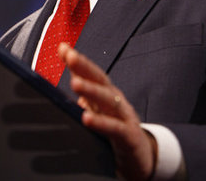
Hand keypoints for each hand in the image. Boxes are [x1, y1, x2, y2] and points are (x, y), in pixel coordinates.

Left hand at [58, 42, 156, 179]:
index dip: (79, 60)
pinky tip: (86, 118)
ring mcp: (125, 117)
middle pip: (100, 80)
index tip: (62, 47)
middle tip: (69, 56)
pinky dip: (101, 122)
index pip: (92, 73)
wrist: (143, 157)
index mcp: (107, 94)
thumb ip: (87, 95)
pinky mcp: (130, 136)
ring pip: (108, 99)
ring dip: (91, 90)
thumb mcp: (99, 110)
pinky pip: (115, 128)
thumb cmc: (117, 130)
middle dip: (85, 66)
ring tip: (74, 83)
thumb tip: (71, 76)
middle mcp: (116, 101)